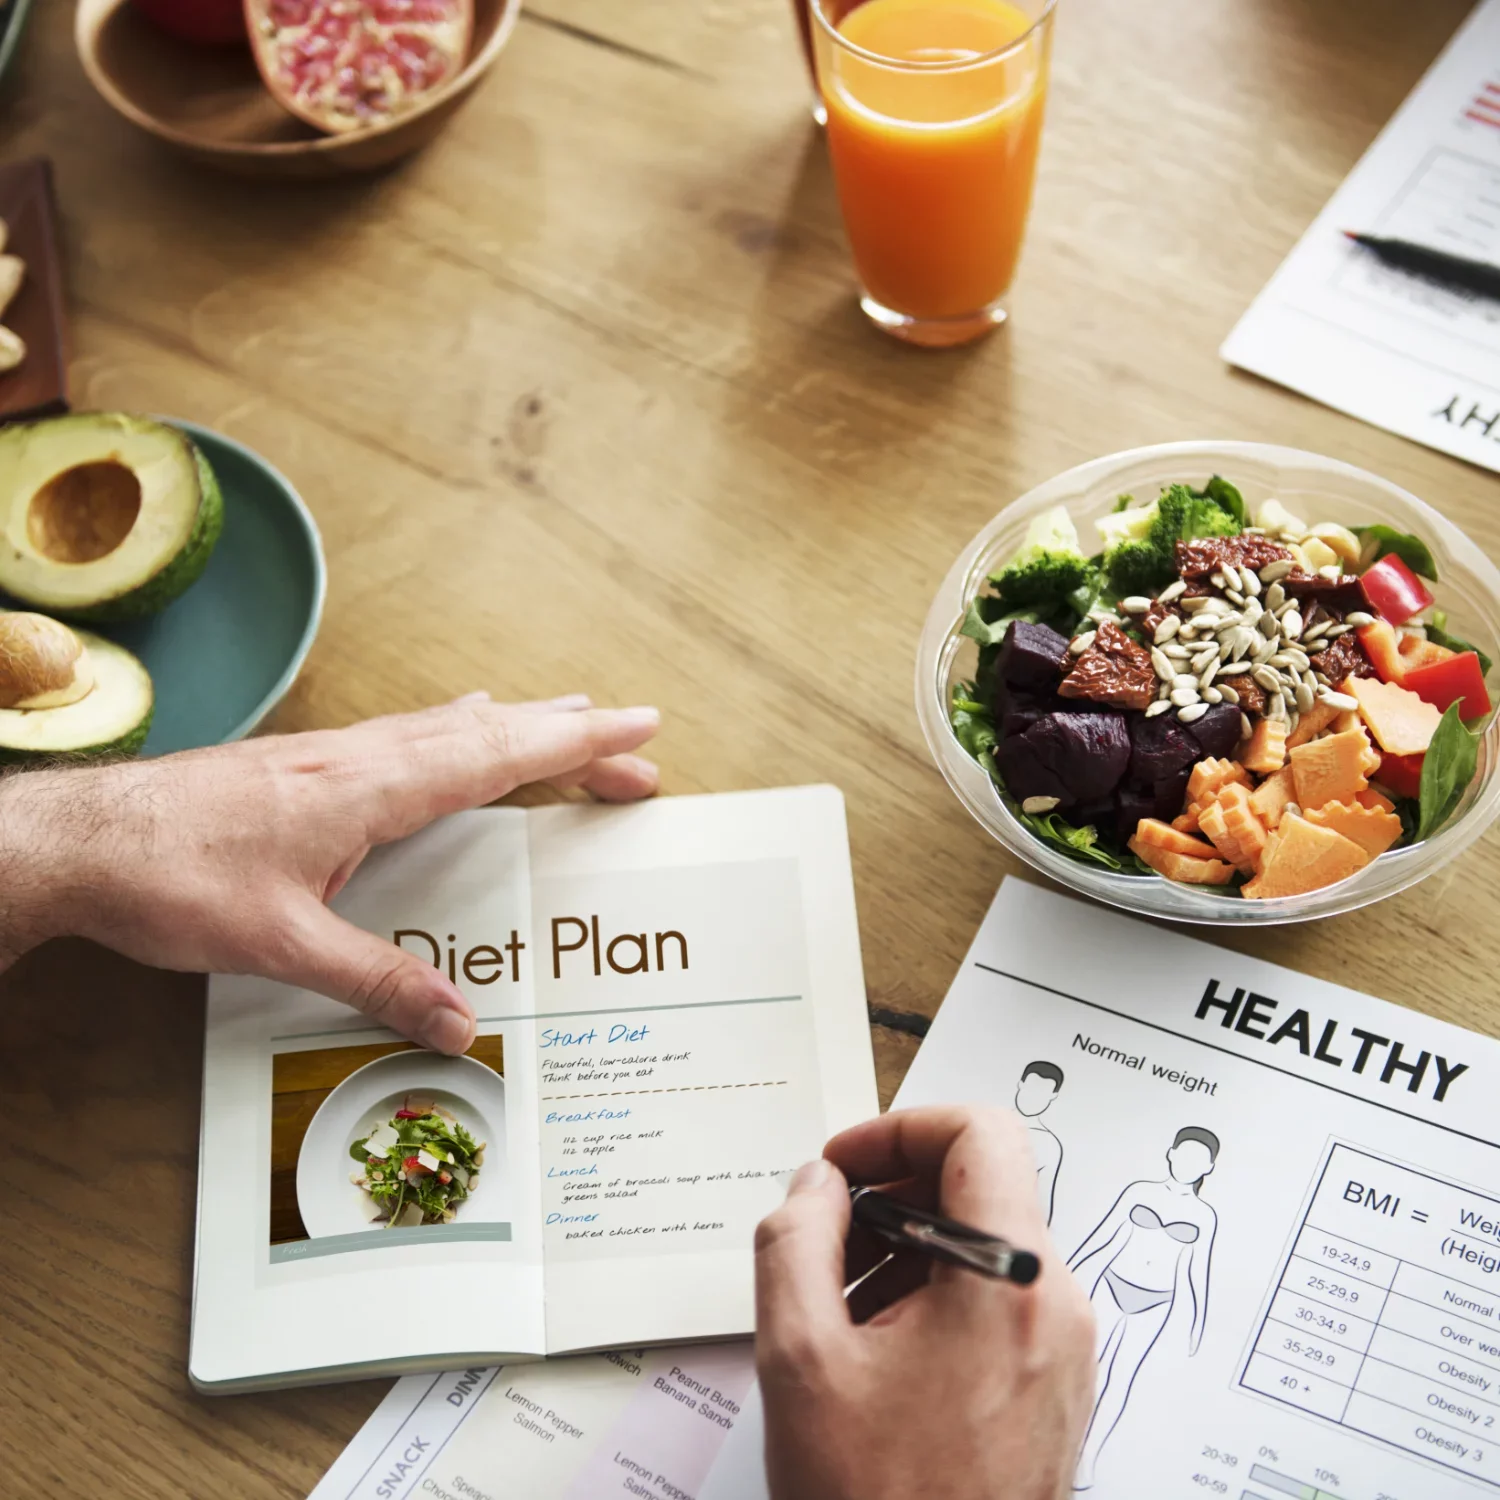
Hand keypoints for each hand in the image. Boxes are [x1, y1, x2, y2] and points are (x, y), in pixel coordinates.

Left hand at [0, 693, 658, 1052]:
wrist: (79, 841)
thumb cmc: (169, 878)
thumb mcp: (282, 944)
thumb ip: (378, 981)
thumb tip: (460, 1025)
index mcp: (370, 787)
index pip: (499, 755)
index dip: (576, 743)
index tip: (638, 730)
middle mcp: (361, 757)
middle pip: (491, 733)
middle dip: (572, 736)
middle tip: (637, 743)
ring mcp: (333, 755)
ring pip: (451, 725)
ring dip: (521, 725)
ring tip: (570, 720)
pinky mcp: (307, 766)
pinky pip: (412, 733)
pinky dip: (461, 728)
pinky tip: (459, 727)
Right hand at [754, 1107, 1094, 1499]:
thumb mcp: (800, 1358)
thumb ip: (794, 1241)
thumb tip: (815, 1183)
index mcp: (1008, 1282)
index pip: (980, 1132)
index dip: (899, 1127)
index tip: (842, 1167)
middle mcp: (1056, 1306)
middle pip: (981, 1185)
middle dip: (889, 1196)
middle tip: (823, 1239)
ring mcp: (1066, 1350)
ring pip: (985, 1245)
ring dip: (905, 1250)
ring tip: (838, 1309)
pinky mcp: (1057, 1386)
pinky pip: (999, 1300)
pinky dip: (935, 1296)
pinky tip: (875, 1351)